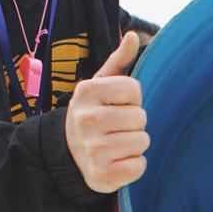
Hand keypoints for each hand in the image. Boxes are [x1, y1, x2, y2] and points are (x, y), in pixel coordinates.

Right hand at [65, 32, 148, 192]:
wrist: (69, 153)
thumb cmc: (94, 113)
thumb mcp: (101, 84)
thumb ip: (119, 61)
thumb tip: (132, 36)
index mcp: (87, 92)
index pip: (134, 90)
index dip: (132, 99)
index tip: (117, 105)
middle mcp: (86, 119)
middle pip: (140, 117)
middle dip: (134, 123)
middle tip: (116, 128)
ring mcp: (92, 149)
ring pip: (142, 142)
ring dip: (135, 144)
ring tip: (116, 144)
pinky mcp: (101, 175)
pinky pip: (139, 166)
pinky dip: (133, 166)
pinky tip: (117, 162)